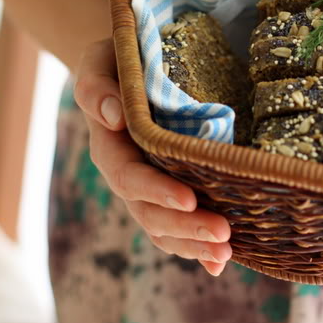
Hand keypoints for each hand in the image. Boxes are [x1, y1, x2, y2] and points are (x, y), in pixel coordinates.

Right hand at [74, 39, 232, 275]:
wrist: (130, 69)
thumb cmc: (118, 60)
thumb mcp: (100, 61)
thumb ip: (97, 87)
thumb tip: (114, 114)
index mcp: (110, 147)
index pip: (129, 177)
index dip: (156, 191)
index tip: (189, 199)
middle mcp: (128, 174)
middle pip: (150, 213)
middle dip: (185, 227)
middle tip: (222, 233)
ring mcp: (149, 187)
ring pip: (164, 228)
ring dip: (193, 245)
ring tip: (225, 253)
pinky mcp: (170, 190)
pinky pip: (177, 226)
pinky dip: (196, 248)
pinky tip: (219, 262)